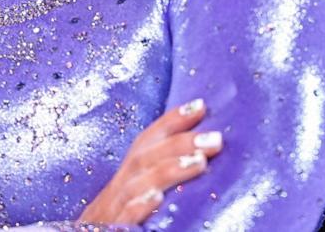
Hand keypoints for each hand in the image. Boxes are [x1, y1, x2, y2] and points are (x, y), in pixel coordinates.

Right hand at [78, 97, 223, 224]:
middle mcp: (116, 189)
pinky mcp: (109, 229)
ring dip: (167, 170)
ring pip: (135, 184)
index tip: (200, 106)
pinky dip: (138, 206)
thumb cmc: (117, 222)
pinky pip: (122, 218)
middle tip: (215, 139)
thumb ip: (157, 175)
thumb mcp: (134, 196)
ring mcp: (110, 210)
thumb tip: (200, 158)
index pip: (146, 142)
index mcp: (125, 178)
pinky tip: (156, 197)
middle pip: (144, 158)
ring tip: (199, 162)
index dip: (171, 122)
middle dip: (179, 144)